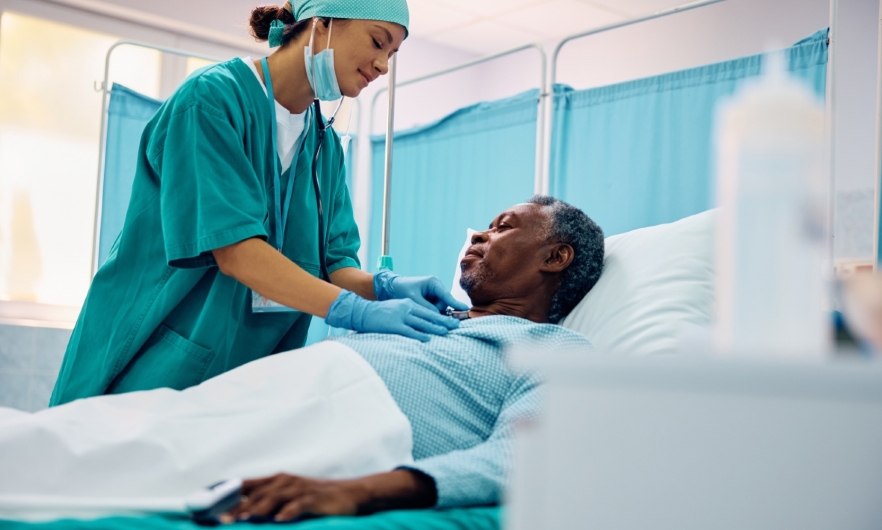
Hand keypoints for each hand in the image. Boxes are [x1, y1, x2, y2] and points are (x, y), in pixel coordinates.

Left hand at [221, 473, 361, 522]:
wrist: (351, 493)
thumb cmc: (317, 497)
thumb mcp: (290, 496)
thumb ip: (269, 501)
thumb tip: (242, 511)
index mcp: (277, 480)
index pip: (247, 484)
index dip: (228, 493)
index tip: (209, 504)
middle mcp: (286, 481)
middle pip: (258, 493)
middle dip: (239, 506)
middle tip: (223, 520)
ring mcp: (301, 489)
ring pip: (275, 497)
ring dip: (259, 508)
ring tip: (247, 518)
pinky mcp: (315, 498)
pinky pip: (299, 504)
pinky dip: (288, 511)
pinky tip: (279, 519)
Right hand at [325, 291, 459, 341]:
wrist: (362, 311)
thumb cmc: (379, 314)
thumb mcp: (396, 309)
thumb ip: (408, 315)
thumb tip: (421, 325)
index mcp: (408, 303)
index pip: (428, 310)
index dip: (441, 316)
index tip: (451, 320)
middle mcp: (406, 308)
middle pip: (429, 315)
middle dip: (443, 321)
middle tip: (456, 325)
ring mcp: (400, 316)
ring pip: (421, 323)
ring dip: (435, 327)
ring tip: (446, 331)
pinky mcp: (393, 325)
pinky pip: (409, 330)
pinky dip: (419, 334)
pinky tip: (428, 338)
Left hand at [374, 271, 469, 311]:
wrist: (391, 288)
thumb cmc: (401, 290)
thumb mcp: (414, 300)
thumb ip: (427, 308)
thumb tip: (438, 317)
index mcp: (433, 283)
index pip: (446, 295)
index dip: (455, 303)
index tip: (465, 309)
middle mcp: (436, 287)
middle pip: (444, 304)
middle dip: (436, 311)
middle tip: (425, 313)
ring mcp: (434, 293)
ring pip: (439, 308)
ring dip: (431, 312)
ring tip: (418, 309)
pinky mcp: (431, 299)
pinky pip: (434, 308)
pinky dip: (429, 312)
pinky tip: (421, 311)